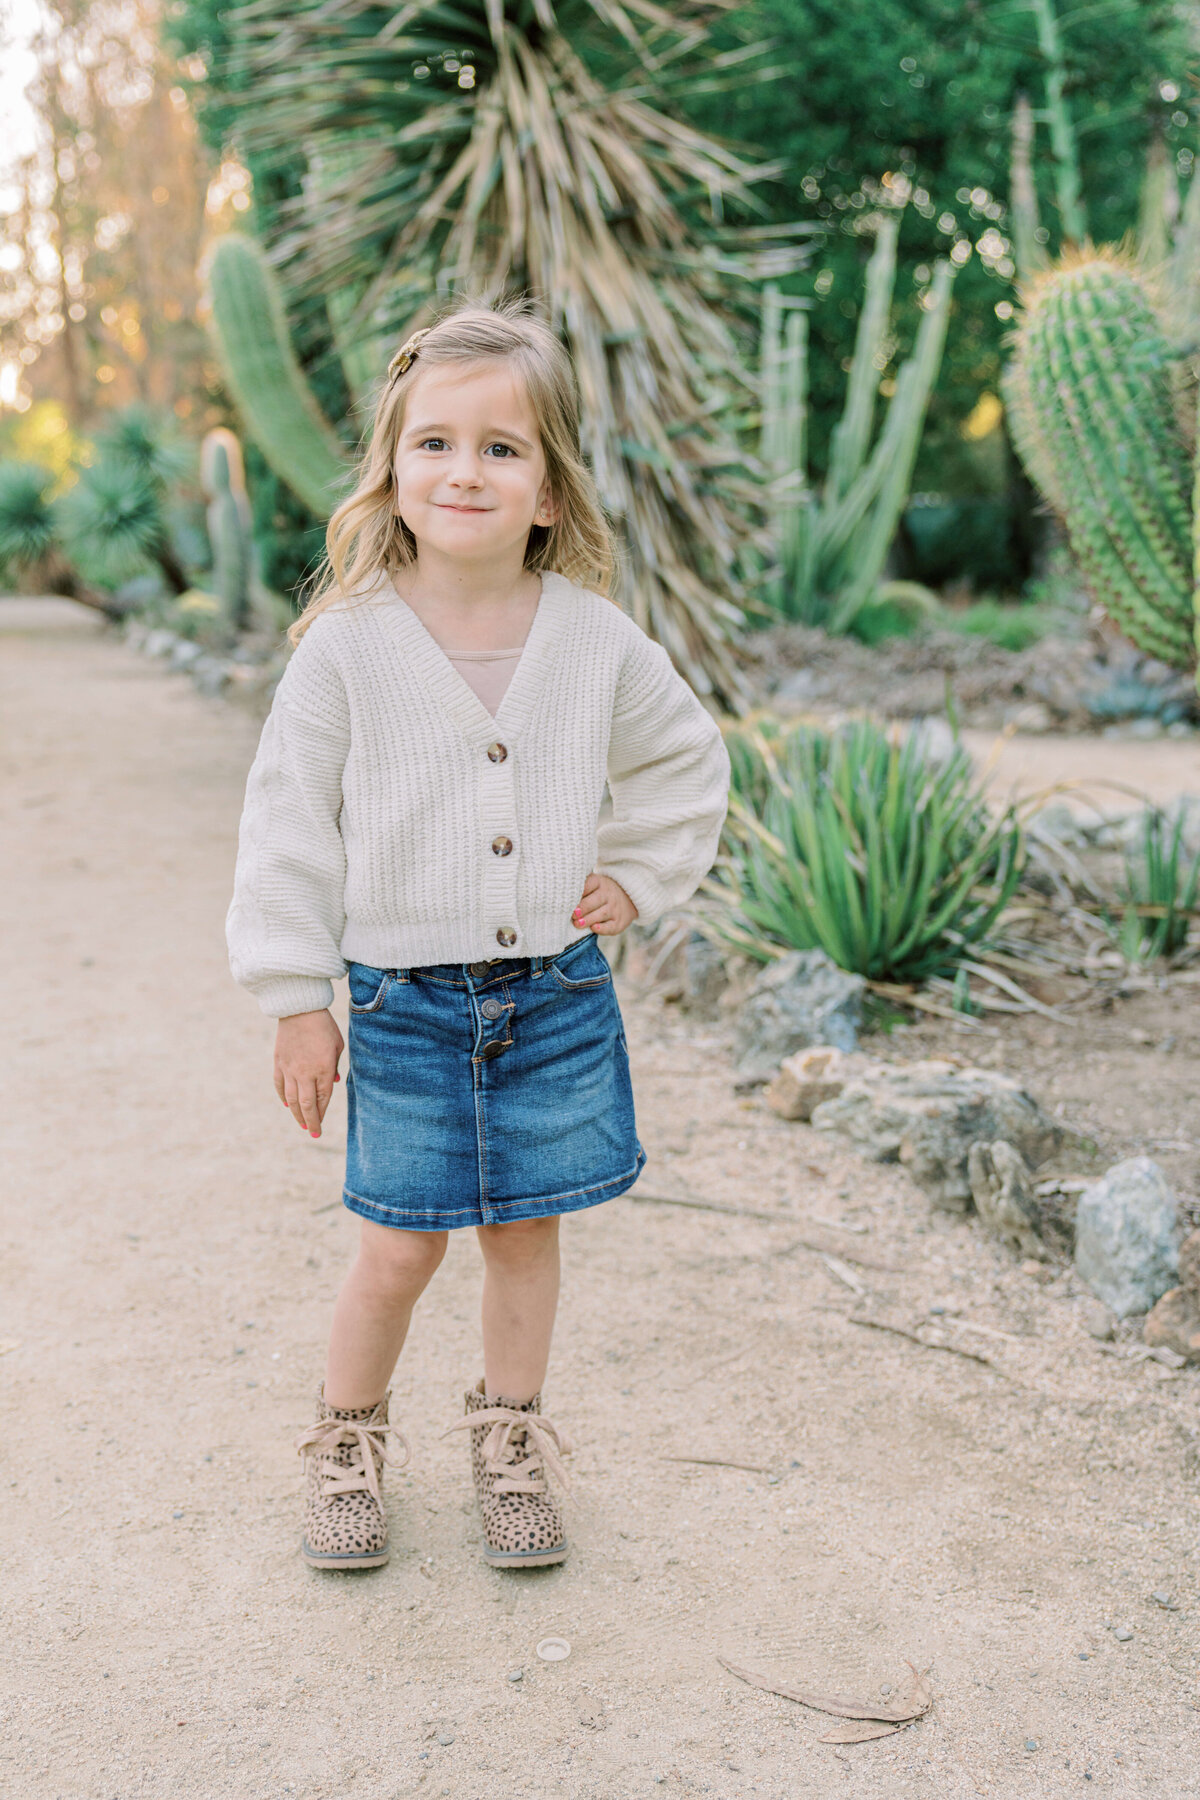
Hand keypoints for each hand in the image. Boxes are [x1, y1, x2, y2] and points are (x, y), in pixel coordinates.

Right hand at [274, 1008, 343, 1137]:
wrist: (299, 1009)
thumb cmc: (324, 1026)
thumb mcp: (337, 1046)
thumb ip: (335, 1066)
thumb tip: (332, 1083)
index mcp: (323, 1070)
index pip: (323, 1099)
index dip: (322, 1114)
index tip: (321, 1125)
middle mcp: (305, 1073)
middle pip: (306, 1105)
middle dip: (310, 1122)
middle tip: (313, 1133)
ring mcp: (289, 1069)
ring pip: (291, 1099)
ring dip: (296, 1114)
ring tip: (301, 1123)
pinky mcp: (278, 1062)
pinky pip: (279, 1085)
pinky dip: (283, 1097)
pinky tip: (287, 1105)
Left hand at [572, 872, 637, 936]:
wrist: (629, 898)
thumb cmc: (602, 892)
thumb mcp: (594, 883)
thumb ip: (580, 888)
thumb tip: (560, 897)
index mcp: (599, 882)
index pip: (587, 885)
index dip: (577, 893)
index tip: (567, 899)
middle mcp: (608, 894)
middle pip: (594, 901)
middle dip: (582, 908)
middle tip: (572, 915)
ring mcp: (615, 908)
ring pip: (601, 914)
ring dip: (588, 919)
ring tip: (577, 924)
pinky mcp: (619, 922)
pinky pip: (610, 926)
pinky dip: (602, 928)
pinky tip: (593, 928)